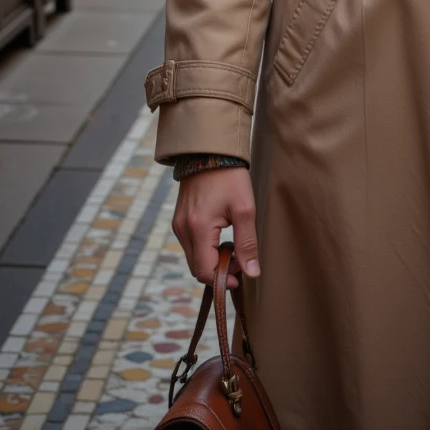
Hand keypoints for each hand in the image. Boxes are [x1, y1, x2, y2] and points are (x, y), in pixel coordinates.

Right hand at [172, 166, 259, 287]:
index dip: (223, 278)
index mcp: (197, 228)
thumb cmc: (230, 177)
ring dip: (212, 260)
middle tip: (240, 260)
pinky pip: (191, 245)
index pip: (204, 270)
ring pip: (193, 257)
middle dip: (219, 270)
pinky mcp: (179, 219)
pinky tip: (222, 238)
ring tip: (234, 246)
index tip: (240, 275)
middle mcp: (182, 229)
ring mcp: (178, 224)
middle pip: (197, 267)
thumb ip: (247, 243)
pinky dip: (205, 249)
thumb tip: (252, 273)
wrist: (211, 151)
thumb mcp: (245, 209)